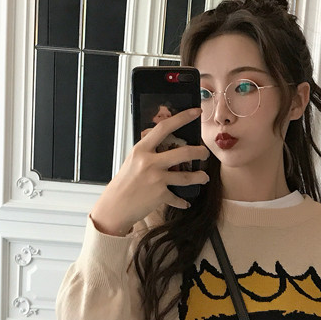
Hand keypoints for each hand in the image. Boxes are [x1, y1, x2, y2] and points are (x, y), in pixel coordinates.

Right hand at [91, 108, 209, 235]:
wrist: (115, 207)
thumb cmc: (124, 183)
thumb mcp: (132, 160)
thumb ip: (148, 151)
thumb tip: (165, 143)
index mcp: (142, 149)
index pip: (164, 127)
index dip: (182, 118)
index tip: (195, 112)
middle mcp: (150, 162)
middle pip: (184, 152)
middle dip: (200, 152)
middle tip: (205, 153)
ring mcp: (156, 179)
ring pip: (187, 176)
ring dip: (200, 177)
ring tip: (203, 177)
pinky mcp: (160, 195)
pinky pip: (178, 197)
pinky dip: (182, 202)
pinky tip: (185, 202)